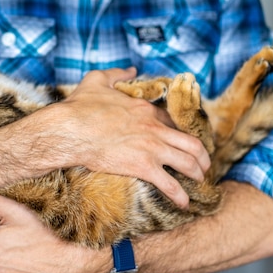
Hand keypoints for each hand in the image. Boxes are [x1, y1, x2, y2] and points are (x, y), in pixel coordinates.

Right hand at [59, 68, 210, 207]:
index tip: (182, 142)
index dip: (181, 133)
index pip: (173, 122)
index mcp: (146, 110)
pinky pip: (170, 184)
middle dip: (202, 157)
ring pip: (188, 163)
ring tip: (198, 183)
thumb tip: (132, 69)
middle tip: (203, 166)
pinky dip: (180, 195)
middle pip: (192, 144)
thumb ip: (117, 74)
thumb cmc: (79, 107)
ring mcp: (151, 148)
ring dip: (196, 175)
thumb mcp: (97, 80)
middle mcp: (155, 128)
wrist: (69, 130)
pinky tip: (184, 203)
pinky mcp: (143, 167)